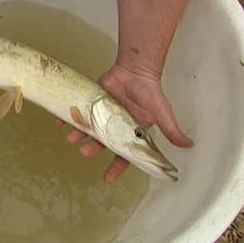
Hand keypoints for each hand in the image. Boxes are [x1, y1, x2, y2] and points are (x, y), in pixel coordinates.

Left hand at [58, 62, 193, 181]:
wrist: (135, 70)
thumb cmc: (150, 92)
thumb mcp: (163, 112)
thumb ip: (171, 130)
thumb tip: (189, 146)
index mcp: (130, 134)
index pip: (123, 155)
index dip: (116, 167)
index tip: (108, 179)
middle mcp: (114, 128)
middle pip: (101, 143)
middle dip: (93, 149)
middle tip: (85, 152)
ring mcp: (101, 116)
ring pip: (88, 130)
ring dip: (78, 134)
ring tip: (70, 136)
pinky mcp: (91, 103)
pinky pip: (78, 112)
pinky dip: (67, 117)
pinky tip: (59, 120)